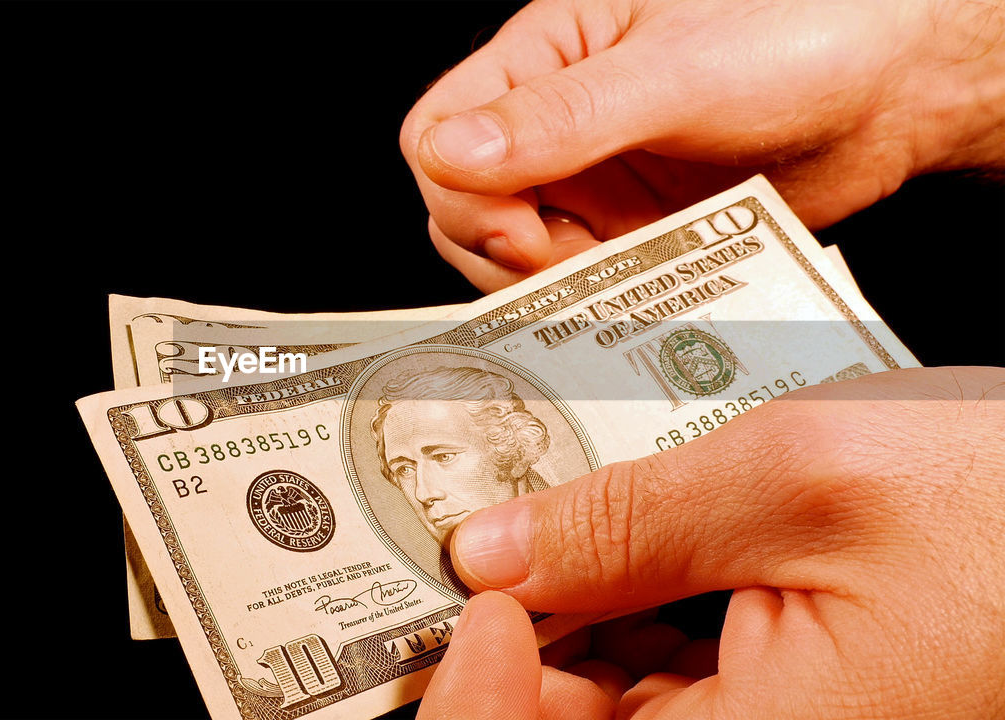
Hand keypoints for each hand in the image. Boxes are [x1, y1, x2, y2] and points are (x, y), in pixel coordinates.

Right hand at [400, 0, 1004, 290]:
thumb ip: (563, 116)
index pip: (438, 133)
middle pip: (462, 207)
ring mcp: (590, 182)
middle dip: (500, 252)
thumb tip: (453, 152)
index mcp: (546, 56)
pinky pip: (579, 280)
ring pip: (512, 255)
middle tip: (568, 266)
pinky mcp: (630, 233)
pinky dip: (592, 303)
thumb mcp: (676, 72)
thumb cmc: (802, 34)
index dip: (463, 192)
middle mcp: (555, 123)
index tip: (523, 228)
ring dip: (546, 286)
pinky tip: (634, 301)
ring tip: (614, 283)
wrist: (899, 88)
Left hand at [417, 367, 1004, 718]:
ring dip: (570, 599)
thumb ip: (624, 523)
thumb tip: (488, 553)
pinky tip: (624, 528)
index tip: (451, 582)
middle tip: (480, 518)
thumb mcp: (800, 479)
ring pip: (612, 688)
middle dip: (512, 623)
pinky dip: (633, 595)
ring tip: (553, 505)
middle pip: (564, 718)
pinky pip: (674, 666)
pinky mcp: (790, 697)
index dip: (465, 688)